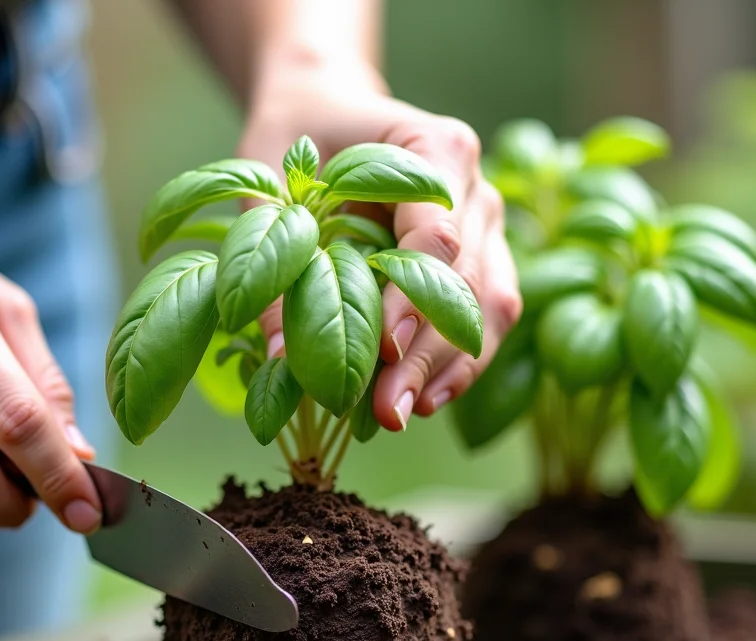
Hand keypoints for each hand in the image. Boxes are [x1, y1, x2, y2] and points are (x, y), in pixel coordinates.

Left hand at [240, 60, 521, 431]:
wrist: (324, 109)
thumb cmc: (294, 136)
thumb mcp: (266, 184)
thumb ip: (273, 259)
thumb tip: (278, 352)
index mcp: (435, 148)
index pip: (438, 236)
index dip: (414, 298)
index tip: (383, 349)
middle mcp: (475, 185)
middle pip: (469, 280)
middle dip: (428, 352)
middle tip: (389, 411)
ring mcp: (486, 223)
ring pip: (489, 305)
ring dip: (449, 368)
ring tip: (404, 416)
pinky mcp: (483, 257)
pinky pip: (486, 316)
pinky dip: (460, 362)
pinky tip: (428, 401)